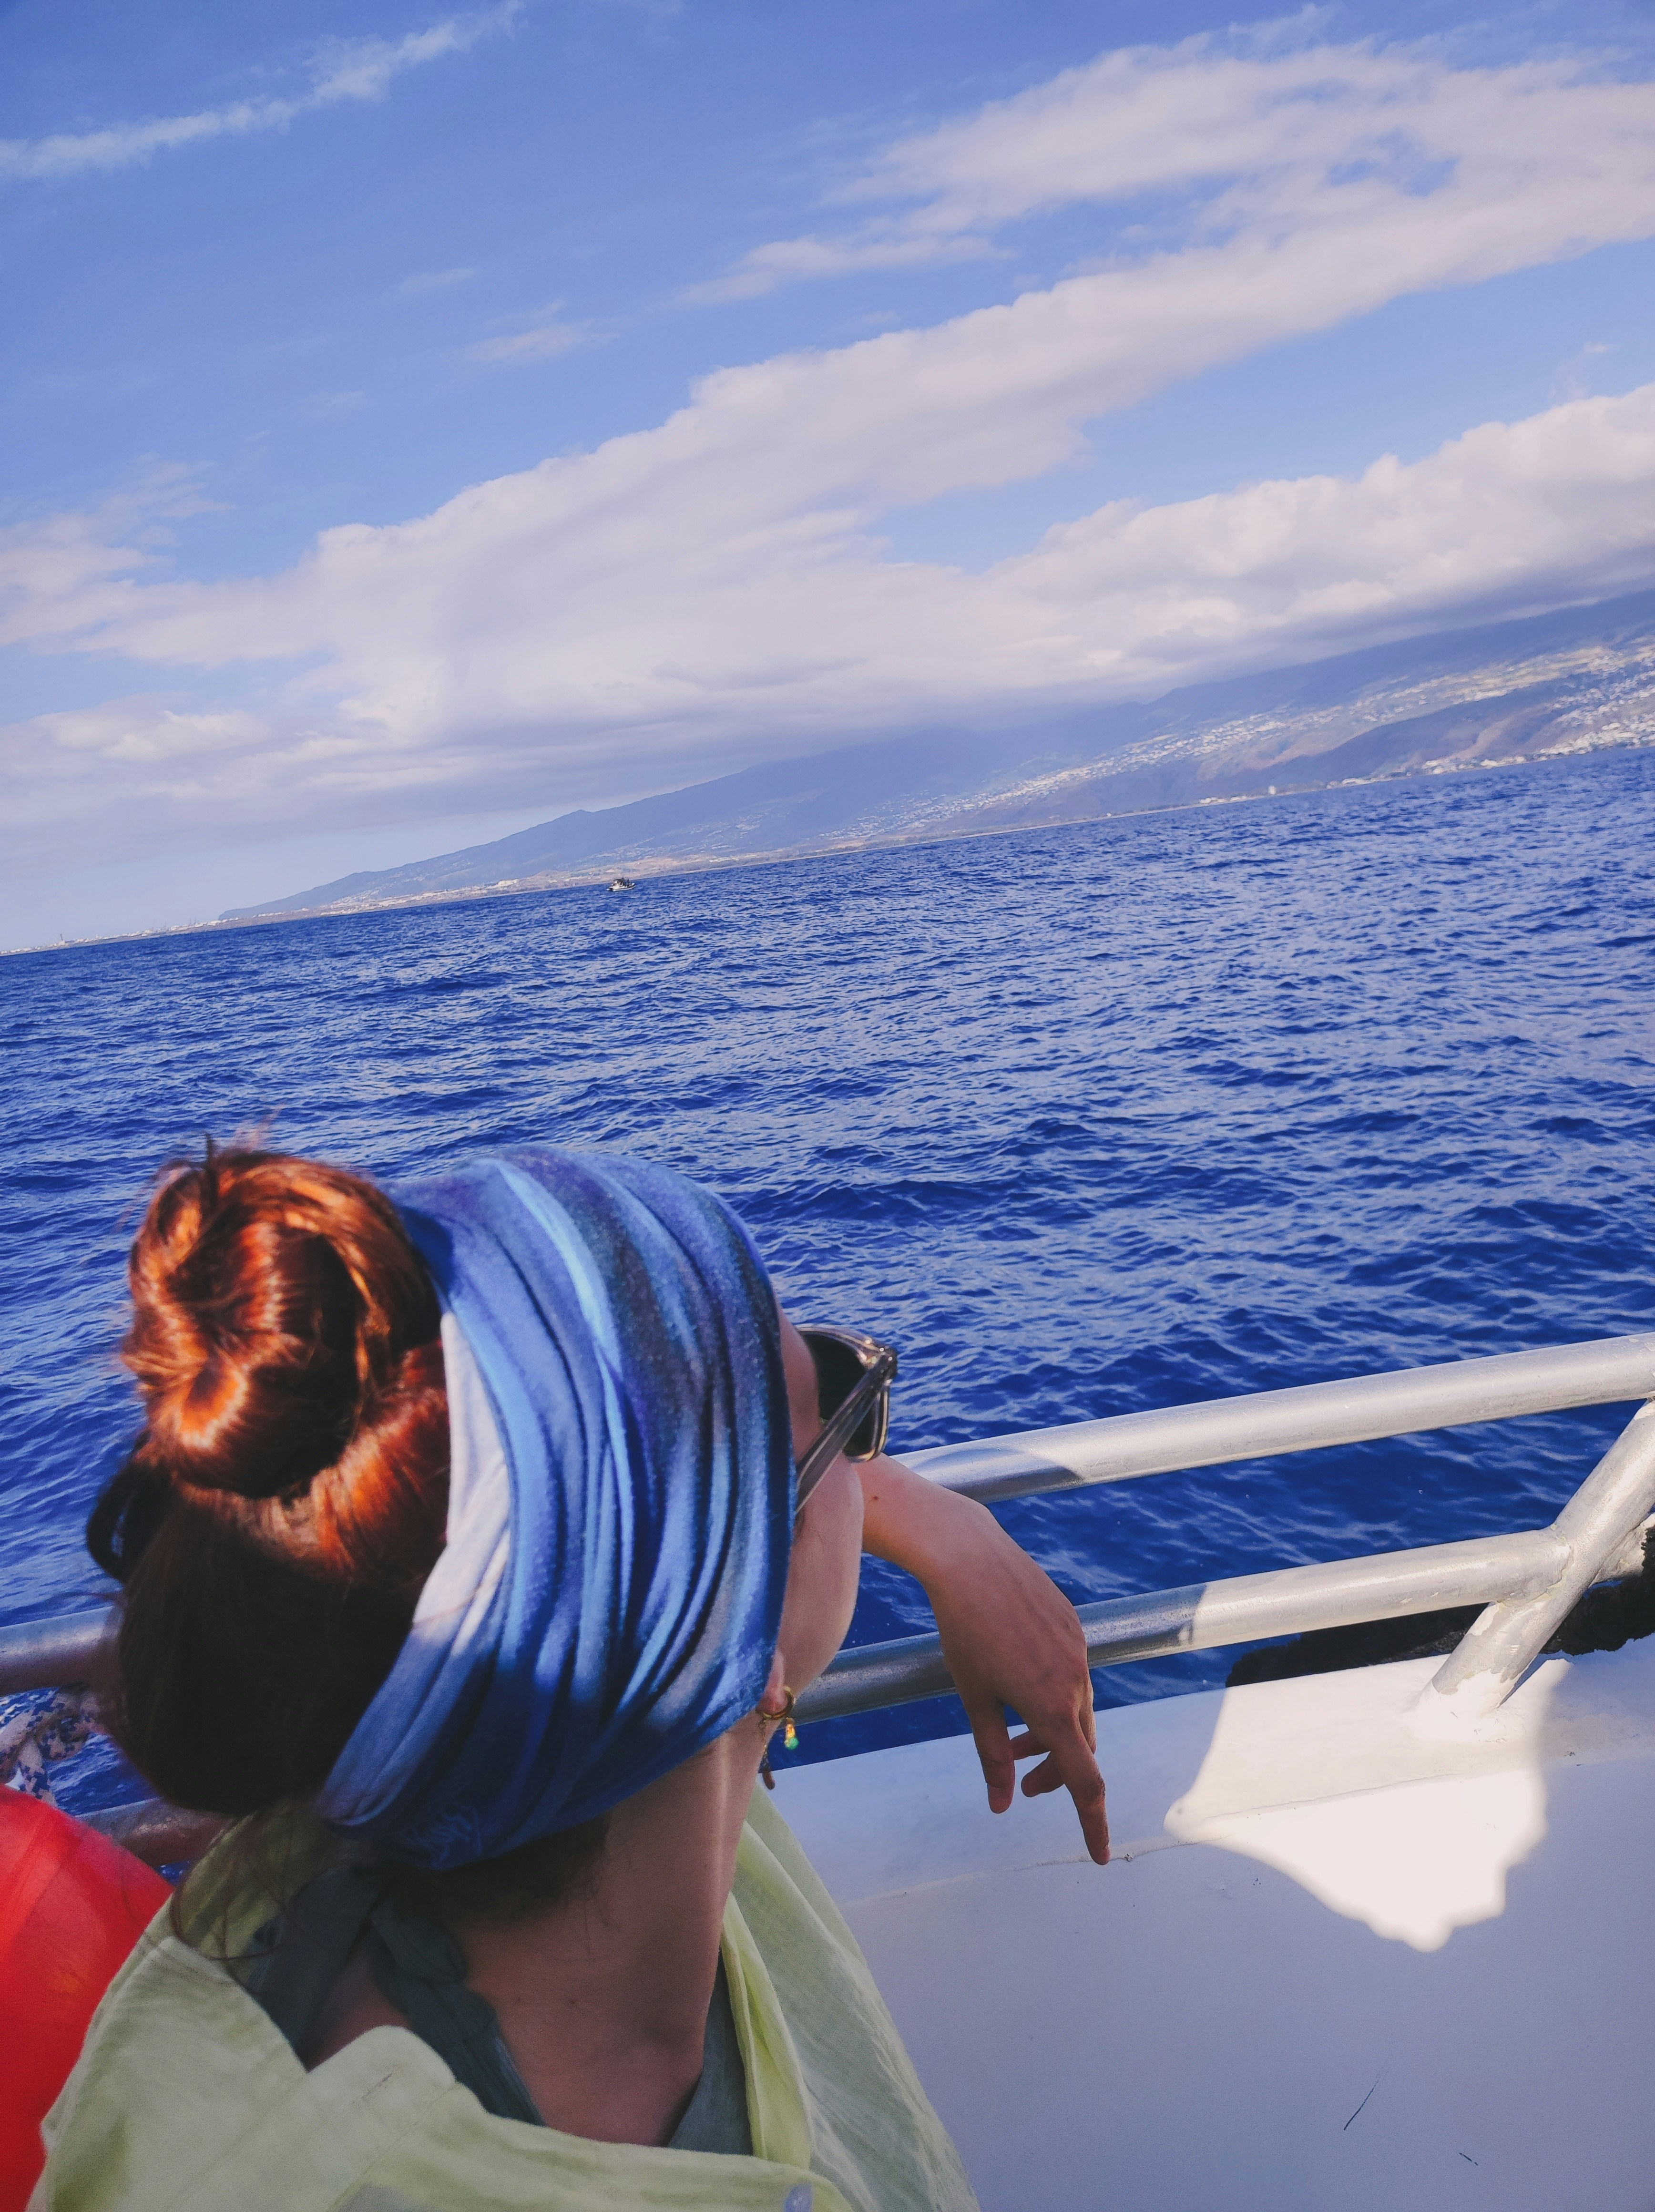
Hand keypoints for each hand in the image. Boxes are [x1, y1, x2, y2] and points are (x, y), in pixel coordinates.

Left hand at [857, 1457, 1108, 1864]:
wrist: (969, 1558)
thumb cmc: (963, 1630)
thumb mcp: (973, 1699)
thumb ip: (991, 1754)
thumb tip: (1001, 1804)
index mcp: (1052, 1705)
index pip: (1085, 1781)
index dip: (1092, 1822)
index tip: (1098, 1855)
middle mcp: (1075, 1679)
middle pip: (1079, 1746)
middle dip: (1055, 1771)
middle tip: (1022, 1781)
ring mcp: (1077, 1649)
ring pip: (1077, 1709)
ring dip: (1052, 1732)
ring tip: (1011, 1734)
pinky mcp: (1072, 1624)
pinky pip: (1072, 1673)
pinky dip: (1053, 1695)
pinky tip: (1018, 1681)